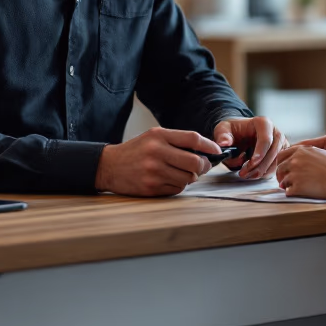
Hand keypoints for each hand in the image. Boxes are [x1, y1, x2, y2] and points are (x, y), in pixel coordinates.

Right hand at [96, 127, 217, 195]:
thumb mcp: (153, 137)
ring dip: (190, 178)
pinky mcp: (151, 187)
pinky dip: (178, 186)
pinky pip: (177, 189)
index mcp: (159, 135)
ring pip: (188, 178)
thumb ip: (177, 141)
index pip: (193, 139)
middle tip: (202, 167)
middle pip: (195, 161)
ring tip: (182, 173)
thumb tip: (206, 151)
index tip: (217, 151)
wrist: (109, 166)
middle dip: (203, 166)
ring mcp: (154, 171)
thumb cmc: (136, 151)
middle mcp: (157, 152)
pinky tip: (168, 180)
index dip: (209, 146)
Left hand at [213, 117, 287, 179]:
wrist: (239, 134)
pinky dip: (264, 173)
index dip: (260, 152)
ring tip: (245, 175)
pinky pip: (276, 167)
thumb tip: (224, 143)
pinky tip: (252, 174)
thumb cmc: (233, 130)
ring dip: (261, 172)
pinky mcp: (280, 155)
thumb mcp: (223, 129)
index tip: (251, 163)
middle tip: (244, 173)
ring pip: (276, 162)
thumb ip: (222, 135)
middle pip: (273, 152)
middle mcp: (275, 132)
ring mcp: (280, 144)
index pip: (266, 139)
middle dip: (259, 166)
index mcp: (263, 123)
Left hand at [275, 145, 325, 200]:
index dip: (281, 163)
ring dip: (287, 185)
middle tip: (284, 181)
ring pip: (282, 181)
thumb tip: (295, 158)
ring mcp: (295, 174)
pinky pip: (288, 192)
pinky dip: (292, 194)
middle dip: (281, 175)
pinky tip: (299, 194)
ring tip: (294, 188)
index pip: (282, 155)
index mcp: (301, 150)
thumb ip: (306, 153)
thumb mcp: (320, 153)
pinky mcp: (297, 187)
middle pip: (280, 168)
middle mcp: (295, 160)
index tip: (284, 169)